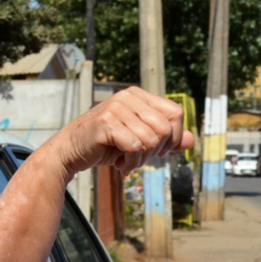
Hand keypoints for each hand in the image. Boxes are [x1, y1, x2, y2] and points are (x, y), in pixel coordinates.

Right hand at [52, 87, 194, 175]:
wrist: (70, 152)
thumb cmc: (105, 145)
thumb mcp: (138, 139)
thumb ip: (165, 139)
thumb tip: (190, 140)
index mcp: (138, 95)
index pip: (175, 112)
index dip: (172, 136)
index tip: (157, 150)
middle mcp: (128, 97)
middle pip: (166, 128)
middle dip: (157, 151)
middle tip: (140, 159)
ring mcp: (116, 108)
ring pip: (151, 140)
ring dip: (142, 160)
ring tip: (128, 162)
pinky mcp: (106, 124)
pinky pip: (135, 147)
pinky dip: (131, 163)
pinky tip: (120, 166)